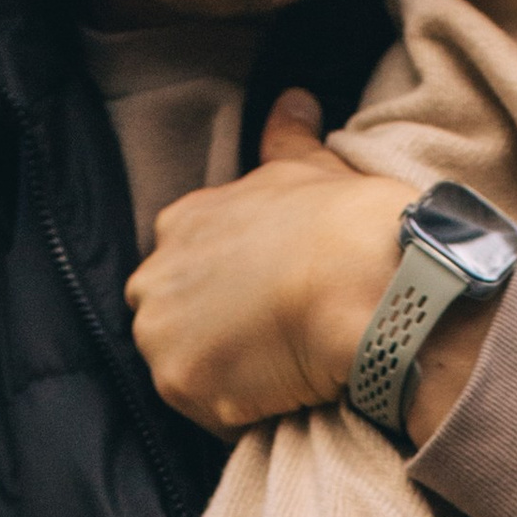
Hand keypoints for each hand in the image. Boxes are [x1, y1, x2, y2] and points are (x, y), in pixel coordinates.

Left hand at [127, 92, 498, 439]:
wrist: (362, 281)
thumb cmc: (344, 222)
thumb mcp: (310, 164)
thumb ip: (288, 135)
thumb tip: (294, 100)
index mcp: (180, 224)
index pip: (186, 273)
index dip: (231, 293)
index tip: (270, 302)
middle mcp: (154, 278)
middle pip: (175, 326)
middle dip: (217, 338)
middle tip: (278, 341)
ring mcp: (163, 335)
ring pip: (192, 373)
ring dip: (232, 379)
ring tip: (288, 368)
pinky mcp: (185, 386)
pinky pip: (215, 416)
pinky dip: (249, 414)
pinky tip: (289, 392)